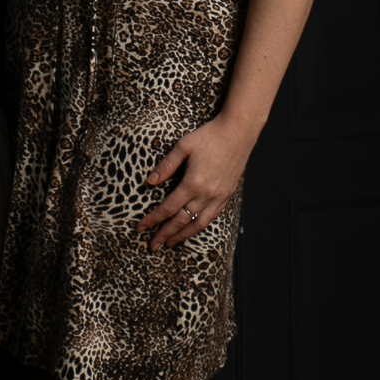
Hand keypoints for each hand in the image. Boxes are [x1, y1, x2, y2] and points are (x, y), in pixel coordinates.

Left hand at [138, 114, 248, 250]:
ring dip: (182, 236)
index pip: (168, 208)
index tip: (140, 228)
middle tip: (152, 246)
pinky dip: (199, 227)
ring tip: (170, 244)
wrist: (238, 132)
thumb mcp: (183, 146)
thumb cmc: (209, 136)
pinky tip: (192, 229)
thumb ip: (166, 166)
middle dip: (165, 235)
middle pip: (181, 221)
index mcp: (193, 183)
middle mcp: (206, 194)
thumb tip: (150, 182)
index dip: (153, 220)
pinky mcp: (227, 195)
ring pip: (198, 224)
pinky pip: (211, 217)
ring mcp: (218, 197)